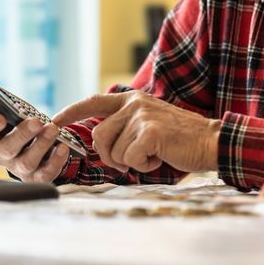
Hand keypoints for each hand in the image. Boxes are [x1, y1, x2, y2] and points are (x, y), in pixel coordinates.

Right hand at [0, 57, 69, 182]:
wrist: (29, 149)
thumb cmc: (12, 123)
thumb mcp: (2, 104)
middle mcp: (1, 155)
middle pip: (7, 149)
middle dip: (22, 135)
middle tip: (36, 121)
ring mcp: (19, 168)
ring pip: (27, 162)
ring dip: (41, 146)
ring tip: (53, 129)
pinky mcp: (37, 177)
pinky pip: (45, 174)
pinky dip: (55, 162)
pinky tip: (63, 148)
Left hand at [52, 90, 219, 173]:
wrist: (209, 142)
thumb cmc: (178, 139)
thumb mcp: (148, 124)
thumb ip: (124, 125)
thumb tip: (99, 140)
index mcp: (131, 99)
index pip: (93, 101)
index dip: (71, 111)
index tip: (54, 121)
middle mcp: (134, 103)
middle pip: (98, 136)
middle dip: (110, 156)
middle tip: (132, 160)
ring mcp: (142, 116)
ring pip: (114, 150)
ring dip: (130, 162)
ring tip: (151, 154)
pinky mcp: (150, 131)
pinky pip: (130, 158)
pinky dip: (143, 166)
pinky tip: (159, 157)